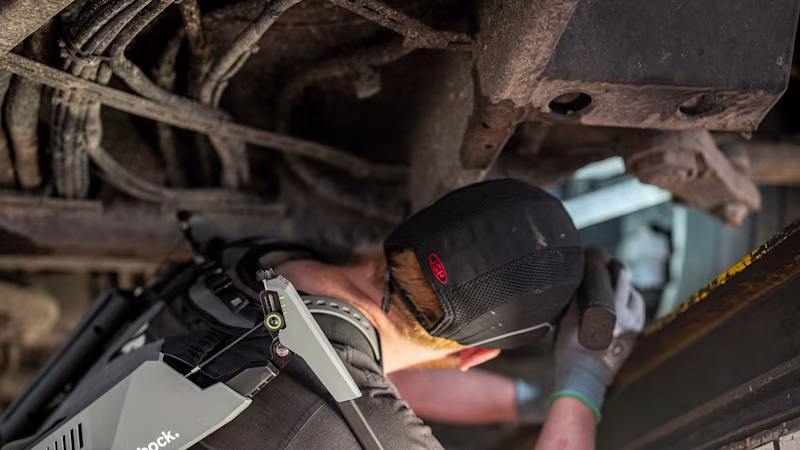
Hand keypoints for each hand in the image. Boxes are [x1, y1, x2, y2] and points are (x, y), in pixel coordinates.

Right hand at [551, 255, 644, 422]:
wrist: (584, 379)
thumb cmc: (570, 352)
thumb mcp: (567, 321)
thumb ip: (577, 297)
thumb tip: (580, 276)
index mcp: (606, 310)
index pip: (605, 273)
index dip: (597, 259)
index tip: (592, 252)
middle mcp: (625, 315)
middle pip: (623, 278)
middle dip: (613, 267)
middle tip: (605, 260)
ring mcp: (633, 325)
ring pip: (634, 293)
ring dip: (624, 283)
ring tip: (613, 279)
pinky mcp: (635, 333)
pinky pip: (638, 308)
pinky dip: (630, 298)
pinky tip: (620, 299)